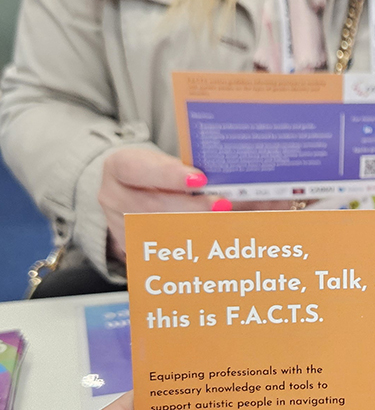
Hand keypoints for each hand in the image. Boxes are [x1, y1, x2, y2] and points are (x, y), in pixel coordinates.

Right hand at [100, 148, 220, 258]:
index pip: (142, 170)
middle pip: (150, 206)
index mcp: (120, 165)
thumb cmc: (156, 171)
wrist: (132, 188)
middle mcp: (112, 196)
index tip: (200, 179)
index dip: (171, 176)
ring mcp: (116, 224)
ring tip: (220, 221)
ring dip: (191, 227)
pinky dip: (184, 242)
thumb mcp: (166, 161)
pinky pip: (157, 248)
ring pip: (155, 230)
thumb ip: (187, 169)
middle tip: (220, 204)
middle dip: (190, 206)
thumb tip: (227, 179)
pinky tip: (208, 238)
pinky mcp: (128, 245)